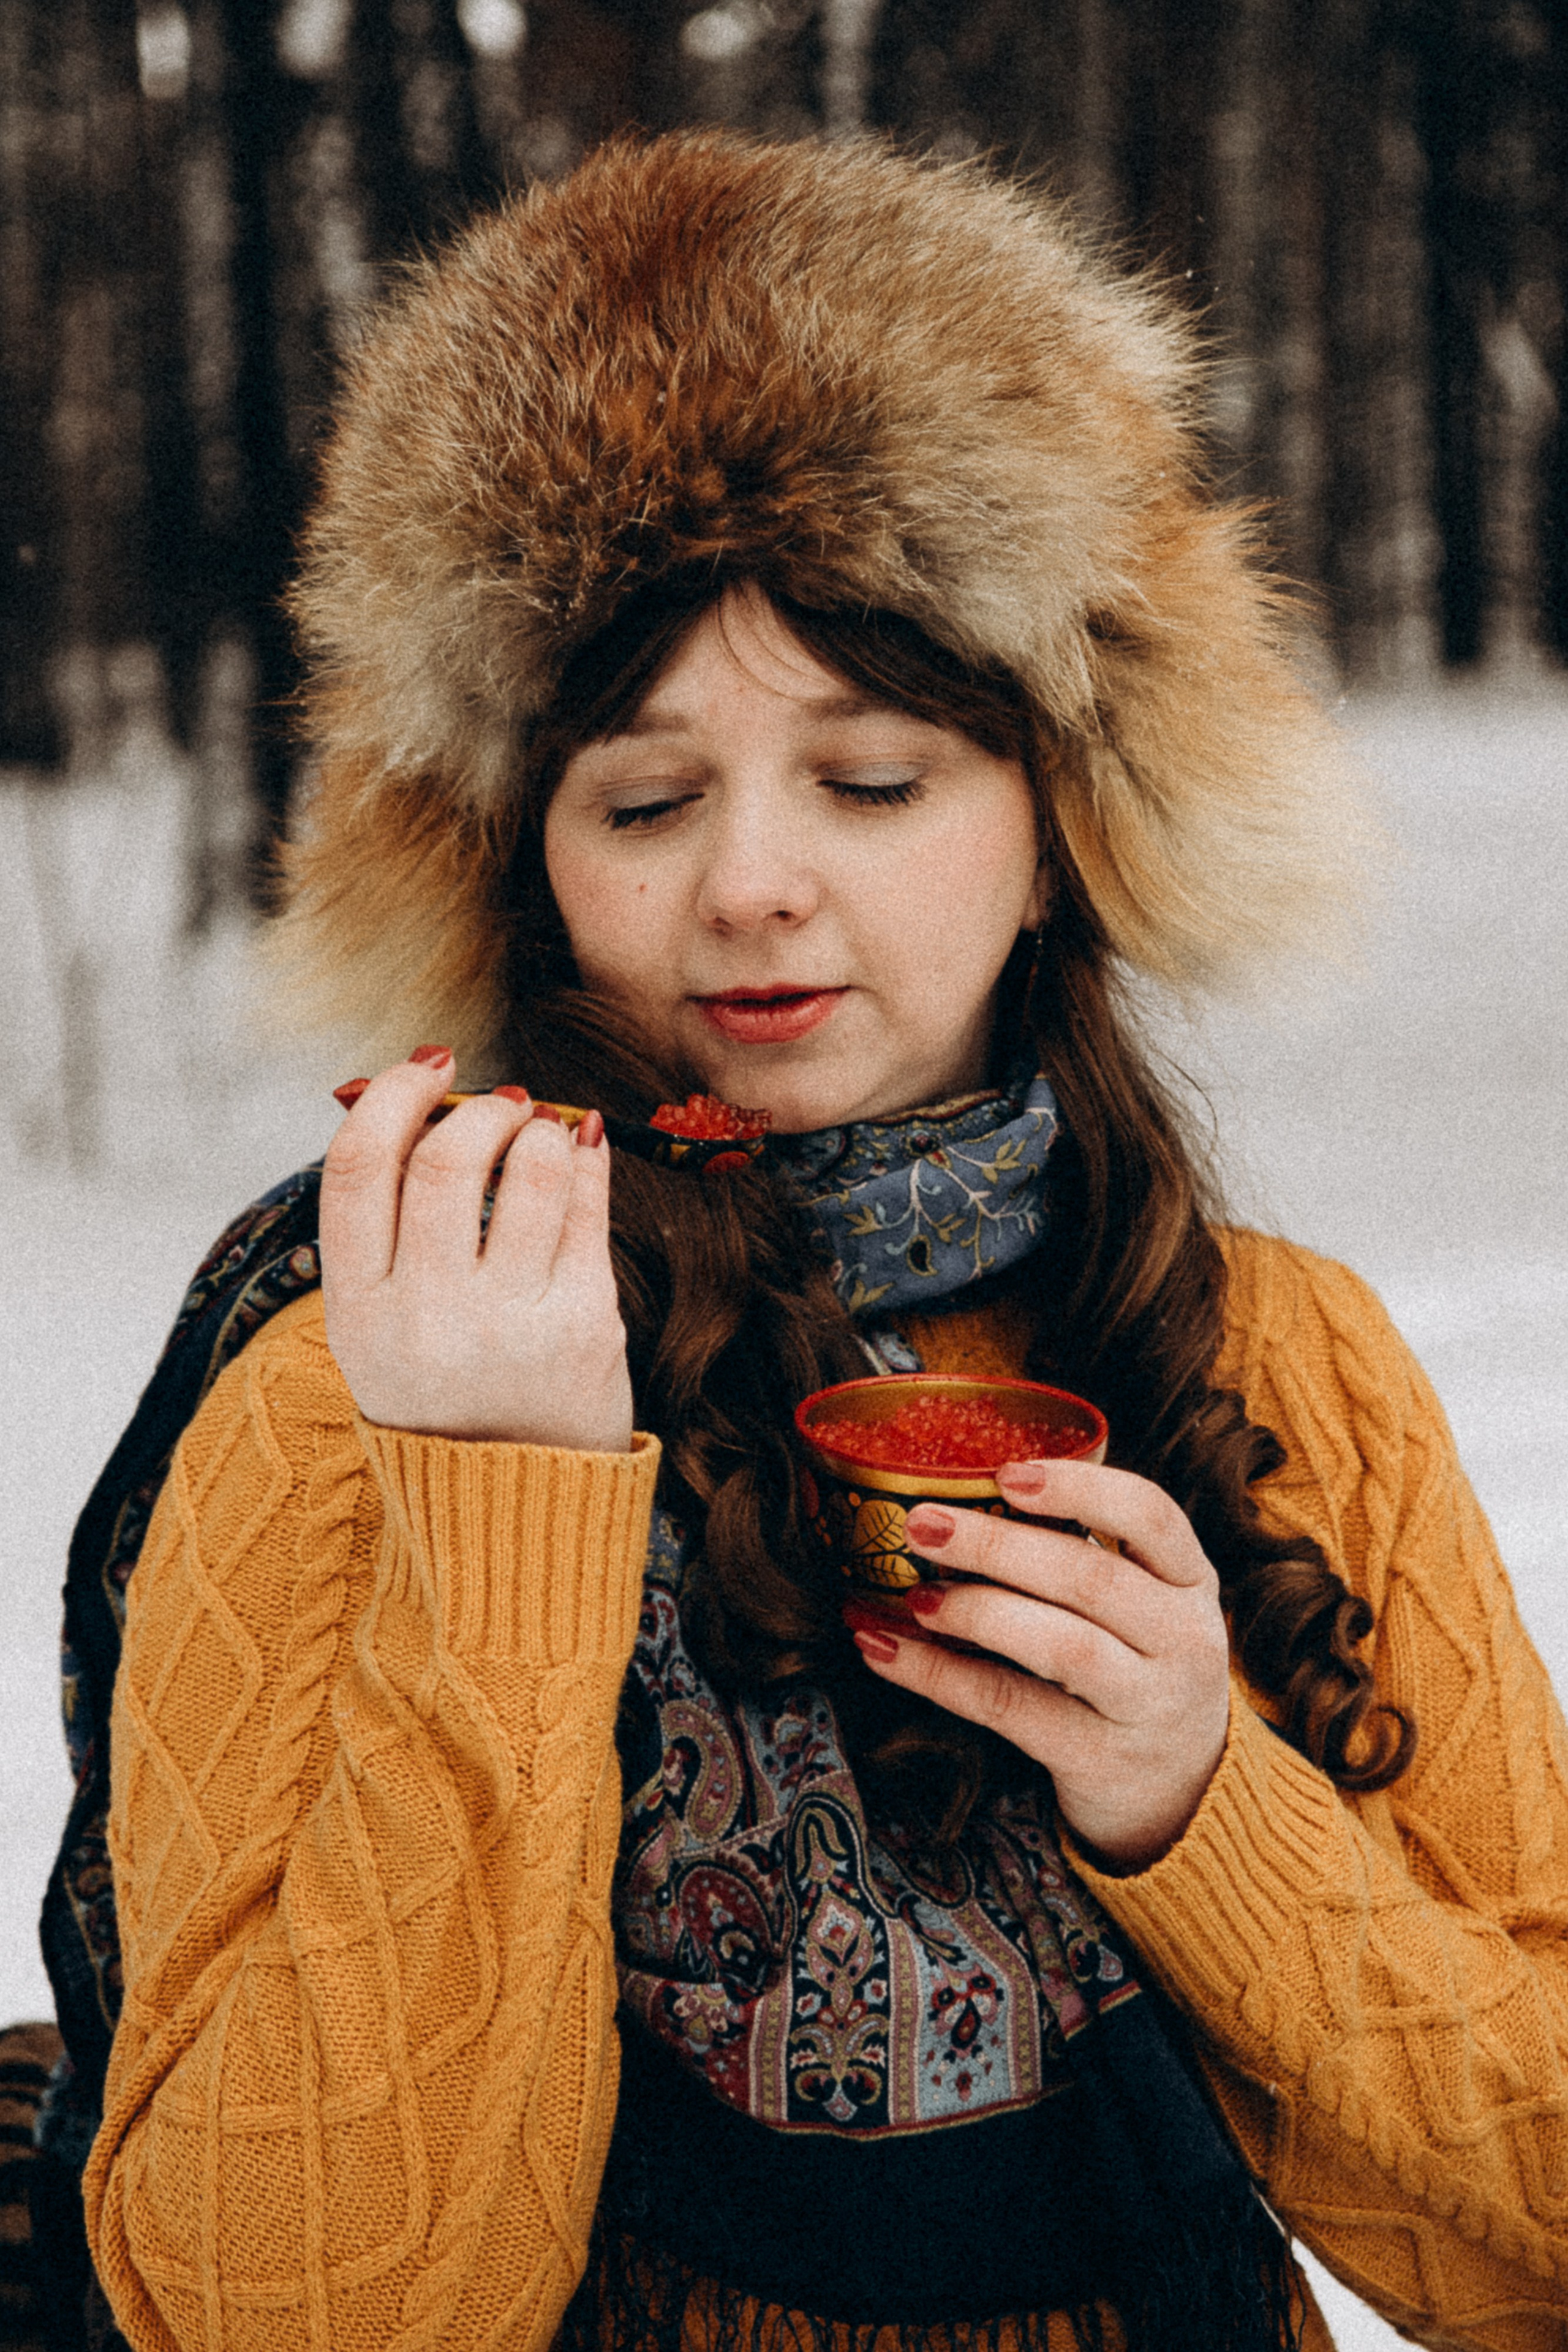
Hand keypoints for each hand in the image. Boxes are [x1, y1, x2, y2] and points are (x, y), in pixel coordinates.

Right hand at [319, 1048, 633, 1451]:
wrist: (510, 1509)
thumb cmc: (443, 1390)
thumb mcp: (382, 1324)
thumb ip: (389, 1223)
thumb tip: (423, 1089)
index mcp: (358, 1311)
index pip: (356, 1168)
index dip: (391, 1096)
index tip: (428, 1067)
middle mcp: (427, 1318)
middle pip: (445, 1161)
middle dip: (480, 1110)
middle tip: (502, 1106)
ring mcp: (510, 1325)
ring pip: (531, 1171)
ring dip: (541, 1131)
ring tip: (541, 1138)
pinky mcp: (584, 1327)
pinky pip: (588, 1208)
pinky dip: (585, 1160)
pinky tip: (580, 1153)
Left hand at [843, 1459, 1231, 1868]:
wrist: (1184, 1791)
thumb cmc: (1139, 1670)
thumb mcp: (1144, 1608)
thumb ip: (1084, 1559)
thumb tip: (960, 1504)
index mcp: (1189, 1582)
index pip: (1151, 1515)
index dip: (1080, 1488)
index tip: (1008, 1473)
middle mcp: (1183, 1640)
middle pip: (1092, 1579)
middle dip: (998, 1546)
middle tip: (923, 1524)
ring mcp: (1147, 1705)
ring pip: (1063, 1646)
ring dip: (978, 1612)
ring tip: (916, 1598)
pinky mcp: (1099, 1759)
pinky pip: (1012, 1708)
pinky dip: (941, 1676)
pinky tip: (889, 1653)